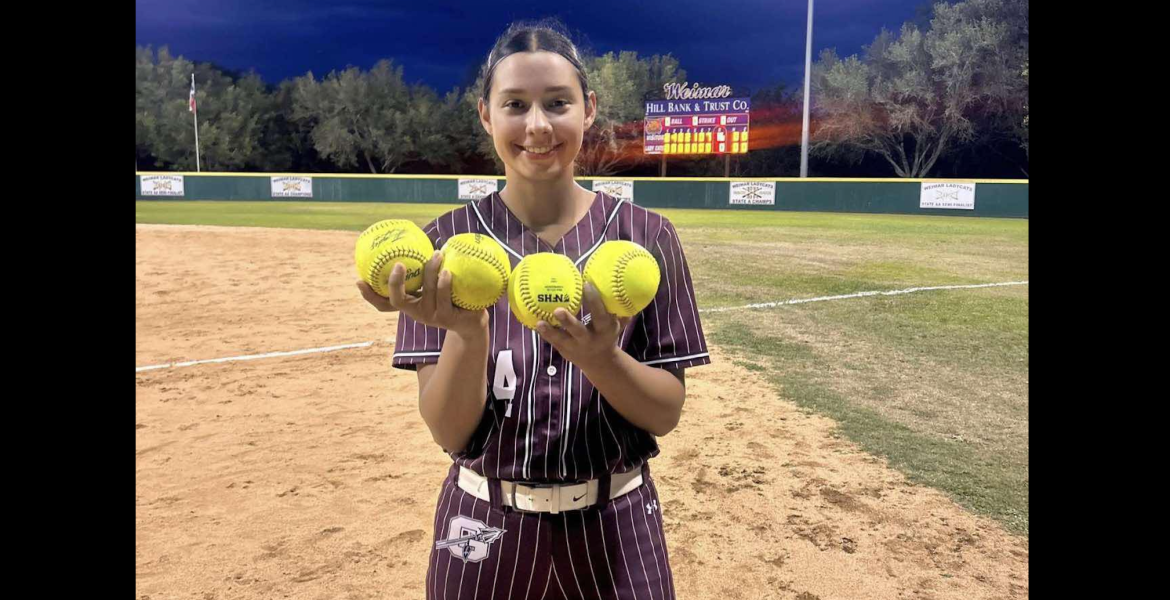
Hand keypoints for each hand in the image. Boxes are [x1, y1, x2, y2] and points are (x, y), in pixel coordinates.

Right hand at [356, 251, 488, 338]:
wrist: (472, 321)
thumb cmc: (450, 296)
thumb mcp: (433, 284)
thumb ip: (421, 269)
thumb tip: (410, 237)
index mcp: (410, 305)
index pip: (383, 304)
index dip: (370, 295)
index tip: (359, 280)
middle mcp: (417, 313)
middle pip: (400, 300)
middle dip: (396, 283)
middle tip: (398, 263)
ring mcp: (433, 317)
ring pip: (427, 295)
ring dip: (430, 274)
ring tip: (436, 256)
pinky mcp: (450, 319)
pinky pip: (446, 300)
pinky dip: (445, 285)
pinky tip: (447, 271)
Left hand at [535, 282, 631, 372]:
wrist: (600, 362)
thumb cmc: (607, 335)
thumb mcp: (617, 325)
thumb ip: (621, 310)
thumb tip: (625, 288)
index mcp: (604, 330)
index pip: (600, 315)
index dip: (594, 301)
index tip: (586, 284)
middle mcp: (589, 339)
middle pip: (578, 330)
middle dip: (568, 321)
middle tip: (558, 310)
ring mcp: (575, 346)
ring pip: (562, 338)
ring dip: (550, 331)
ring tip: (540, 322)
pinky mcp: (564, 349)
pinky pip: (553, 341)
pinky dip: (545, 333)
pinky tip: (535, 323)